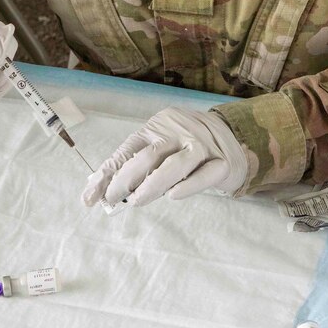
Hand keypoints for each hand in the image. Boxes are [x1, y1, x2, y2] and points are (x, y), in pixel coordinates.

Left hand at [81, 108, 247, 207]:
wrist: (235, 139)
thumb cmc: (187, 147)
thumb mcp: (161, 147)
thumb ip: (133, 164)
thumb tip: (98, 189)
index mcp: (159, 125)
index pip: (129, 149)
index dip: (109, 173)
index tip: (91, 197)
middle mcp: (180, 131)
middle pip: (149, 155)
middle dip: (126, 180)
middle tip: (113, 200)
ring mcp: (203, 146)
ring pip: (175, 165)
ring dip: (152, 185)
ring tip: (137, 201)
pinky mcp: (222, 163)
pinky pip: (204, 175)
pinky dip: (188, 186)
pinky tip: (172, 196)